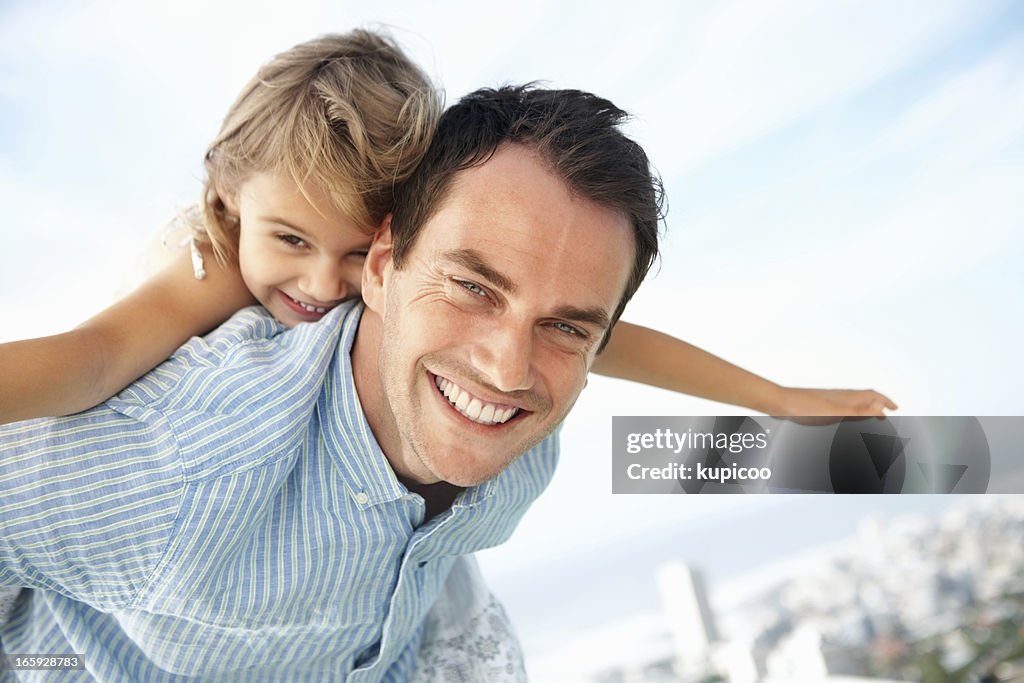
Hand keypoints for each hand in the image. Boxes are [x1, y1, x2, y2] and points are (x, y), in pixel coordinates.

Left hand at [775, 387, 896, 417]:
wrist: (780, 404)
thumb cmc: (804, 408)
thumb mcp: (835, 412)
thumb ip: (858, 412)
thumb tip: (880, 409)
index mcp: (846, 397)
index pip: (872, 396)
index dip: (885, 401)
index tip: (895, 408)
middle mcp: (839, 397)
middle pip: (864, 399)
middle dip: (877, 405)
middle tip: (886, 413)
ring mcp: (829, 401)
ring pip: (852, 403)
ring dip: (864, 409)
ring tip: (870, 417)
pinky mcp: (819, 406)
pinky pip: (841, 408)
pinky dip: (850, 413)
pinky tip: (845, 418)